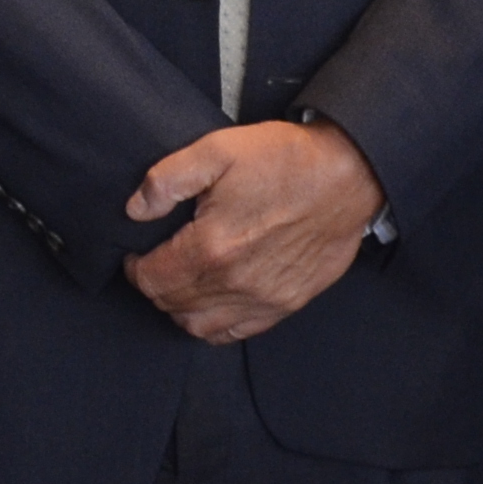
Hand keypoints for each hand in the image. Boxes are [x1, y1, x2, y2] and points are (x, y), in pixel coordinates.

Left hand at [122, 120, 383, 344]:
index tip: (137, 254)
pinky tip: (213, 301)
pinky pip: (236, 333)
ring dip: (180, 309)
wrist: (347, 175)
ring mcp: (263, 299)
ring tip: (181, 283)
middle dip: (155, 286)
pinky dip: (215, 324)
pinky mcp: (286, 304)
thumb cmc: (285, 160)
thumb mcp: (218, 150)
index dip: (135, 269)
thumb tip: (135, 209)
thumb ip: (168, 179)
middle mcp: (235, 283)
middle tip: (157, 263)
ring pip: (199, 327)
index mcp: (212, 247)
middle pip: (172, 305)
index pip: (152, 280)